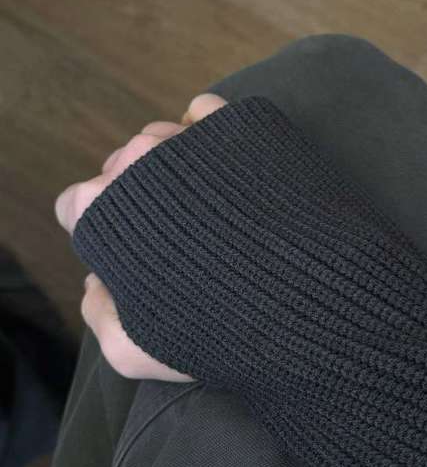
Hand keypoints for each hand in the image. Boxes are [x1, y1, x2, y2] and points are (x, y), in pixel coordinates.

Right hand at [55, 93, 227, 380]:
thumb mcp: (133, 351)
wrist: (310, 296)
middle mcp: (139, 159)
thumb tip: (97, 283)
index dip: (103, 234)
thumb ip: (98, 315)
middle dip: (139, 197)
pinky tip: (232, 170)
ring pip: (163, 140)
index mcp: (102, 206)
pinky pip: (208, 115)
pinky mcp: (241, 125)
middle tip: (182, 238)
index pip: (78, 207)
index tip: (135, 255)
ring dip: (175, 165)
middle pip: (123, 171)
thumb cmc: (221, 329)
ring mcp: (190, 136)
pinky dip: (211, 136)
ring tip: (214, 209)